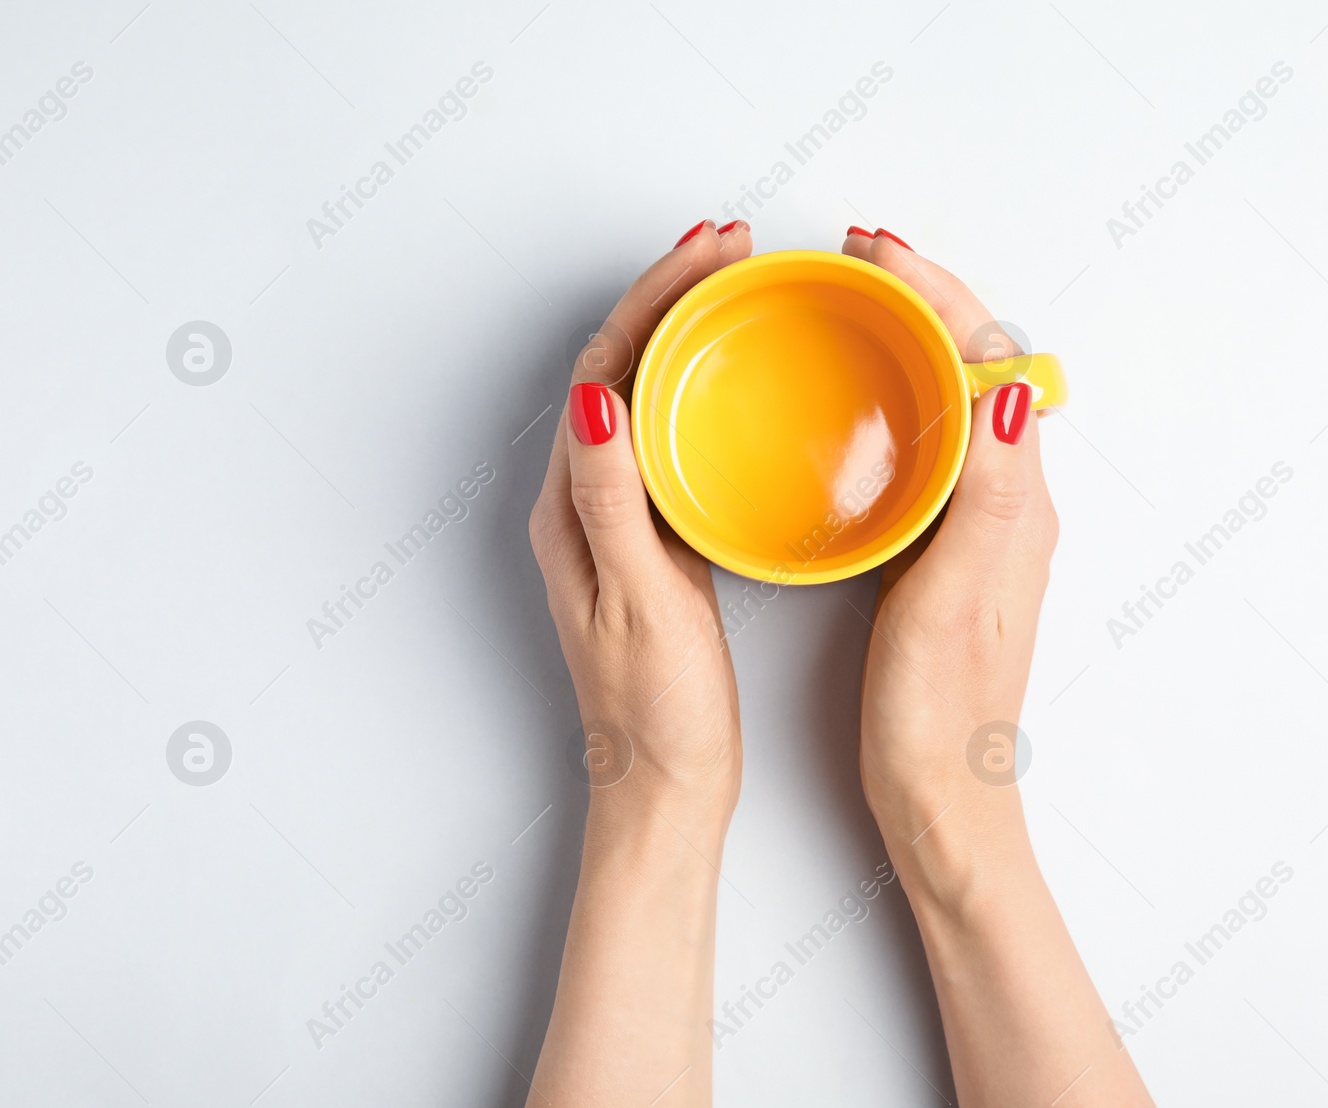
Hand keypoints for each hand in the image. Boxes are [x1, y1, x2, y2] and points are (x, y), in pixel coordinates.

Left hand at [529, 220, 753, 819]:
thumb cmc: (656, 712)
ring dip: (688, 336)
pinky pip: (675, 442)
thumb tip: (596, 395)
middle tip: (733, 248)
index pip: (604, 369)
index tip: (709, 253)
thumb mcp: (639, 603)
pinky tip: (742, 387)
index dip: (655, 299)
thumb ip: (616, 502)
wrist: (664, 787)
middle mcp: (586, 503)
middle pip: (622, 367)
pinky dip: (706, 394)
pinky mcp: (657, 542)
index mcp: (573, 509)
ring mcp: (621, 520)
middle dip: (672, 297)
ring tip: (739, 290)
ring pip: (650, 398)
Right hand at [841, 228, 1058, 875]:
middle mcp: (1007, 504)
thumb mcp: (958, 598)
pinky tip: (857, 407)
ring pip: (951, 402)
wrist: (943, 799)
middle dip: (924, 301)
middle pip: (976, 367)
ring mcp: (978, 527)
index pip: (989, 362)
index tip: (877, 254)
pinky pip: (930, 447)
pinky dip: (898, 401)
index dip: (937, 296)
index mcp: (1013, 503)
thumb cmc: (942, 714)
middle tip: (860, 259)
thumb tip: (1009, 387)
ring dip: (912, 343)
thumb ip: (987, 494)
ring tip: (856, 306)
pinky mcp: (946, 552)